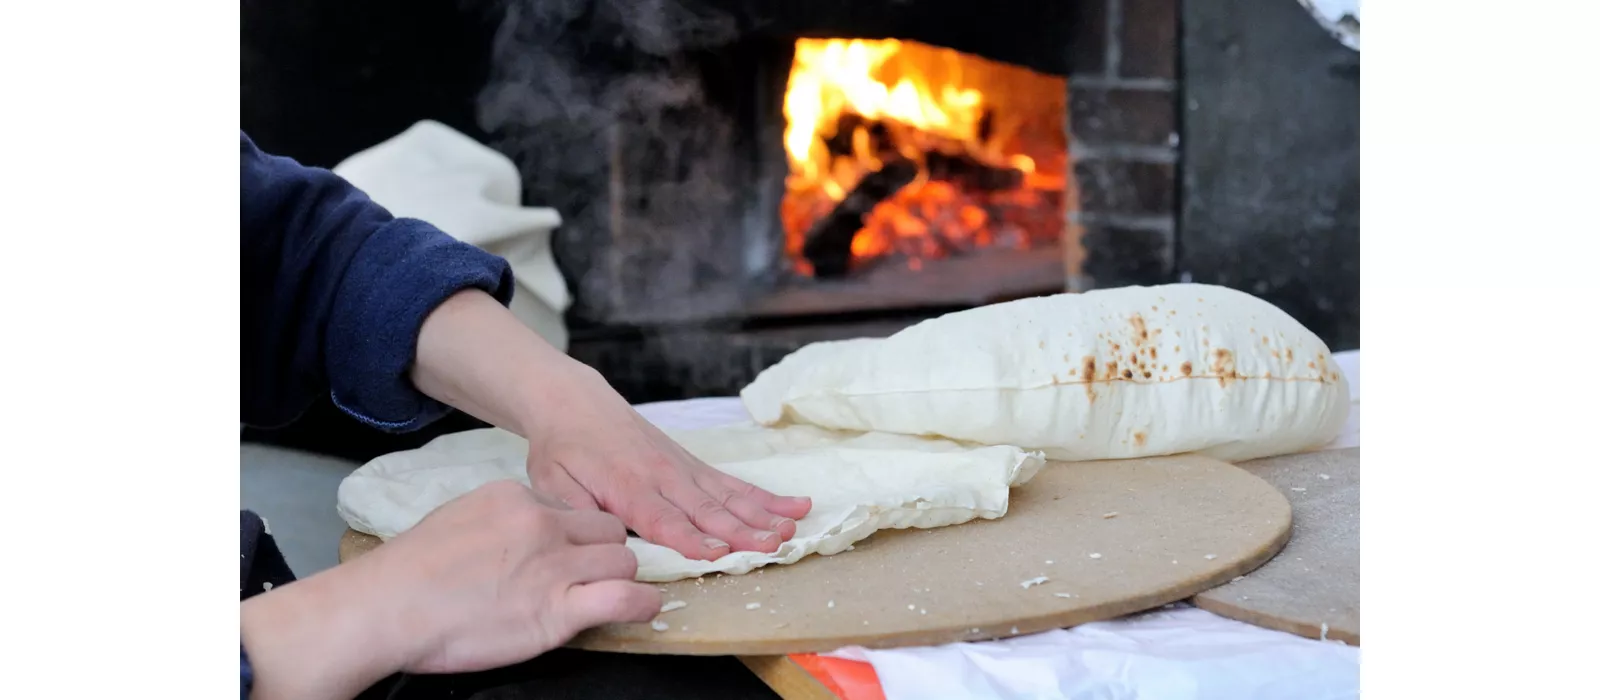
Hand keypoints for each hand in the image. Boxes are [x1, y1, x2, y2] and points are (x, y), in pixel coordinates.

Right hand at [239, 481, 658, 699]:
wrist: (387, 608)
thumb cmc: (410, 575)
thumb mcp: (459, 519)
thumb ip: (501, 523)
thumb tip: (520, 535)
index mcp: (515, 498)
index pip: (571, 509)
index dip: (575, 535)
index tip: (567, 554)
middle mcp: (542, 525)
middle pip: (607, 529)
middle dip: (604, 551)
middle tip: (589, 576)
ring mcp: (553, 567)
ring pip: (623, 560)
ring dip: (620, 578)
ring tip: (609, 595)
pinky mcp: (558, 611)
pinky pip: (625, 598)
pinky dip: (641, 604)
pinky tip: (640, 608)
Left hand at [409, 289, 812, 561]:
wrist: (574, 403)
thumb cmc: (562, 449)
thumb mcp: (552, 483)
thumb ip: (577, 513)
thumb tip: (604, 541)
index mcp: (627, 486)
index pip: (663, 519)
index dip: (690, 538)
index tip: (718, 553)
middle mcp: (663, 477)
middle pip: (707, 508)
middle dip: (742, 529)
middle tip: (773, 545)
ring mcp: (683, 469)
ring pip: (729, 496)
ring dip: (762, 514)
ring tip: (792, 528)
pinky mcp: (693, 465)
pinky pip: (733, 483)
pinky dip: (765, 496)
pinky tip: (794, 505)